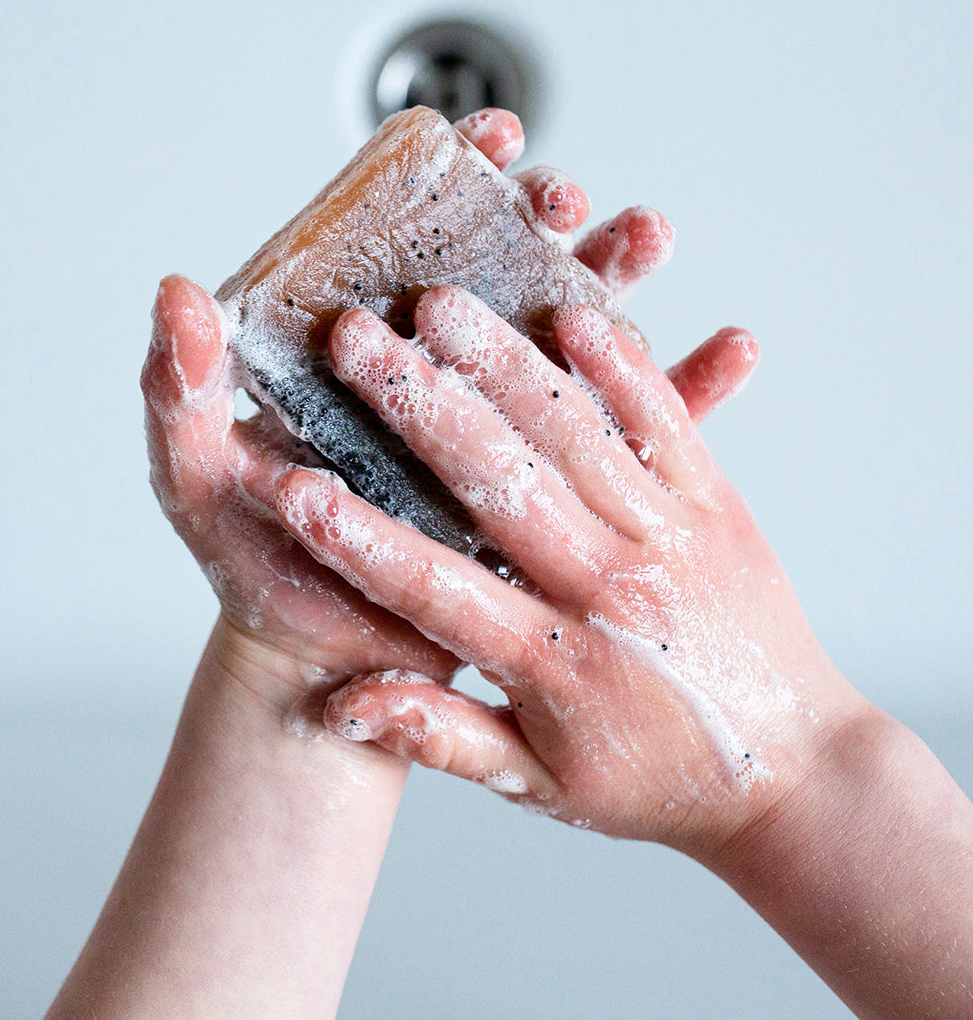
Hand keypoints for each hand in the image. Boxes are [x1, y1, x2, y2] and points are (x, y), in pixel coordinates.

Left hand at [140, 112, 754, 703]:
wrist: (321, 651)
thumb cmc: (254, 559)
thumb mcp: (196, 475)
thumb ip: (181, 389)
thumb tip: (180, 294)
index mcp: (364, 357)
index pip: (414, 242)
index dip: (452, 185)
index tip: (490, 140)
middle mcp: (439, 379)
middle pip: (505, 278)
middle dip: (544, 227)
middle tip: (573, 193)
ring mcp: (500, 431)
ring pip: (570, 345)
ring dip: (617, 280)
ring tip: (651, 235)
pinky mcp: (551, 488)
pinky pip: (627, 439)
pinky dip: (681, 392)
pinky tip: (730, 351)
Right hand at [272, 285, 866, 857]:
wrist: (800, 775)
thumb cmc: (660, 784)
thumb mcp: (542, 786)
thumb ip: (443, 738)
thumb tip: (344, 710)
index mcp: (555, 661)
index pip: (435, 589)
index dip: (357, 539)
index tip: (292, 488)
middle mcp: (609, 589)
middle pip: (498, 482)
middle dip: (416, 404)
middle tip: (353, 340)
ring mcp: (669, 539)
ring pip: (573, 435)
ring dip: (502, 363)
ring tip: (442, 305)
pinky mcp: (717, 508)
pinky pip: (667, 422)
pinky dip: (623, 366)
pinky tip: (577, 313)